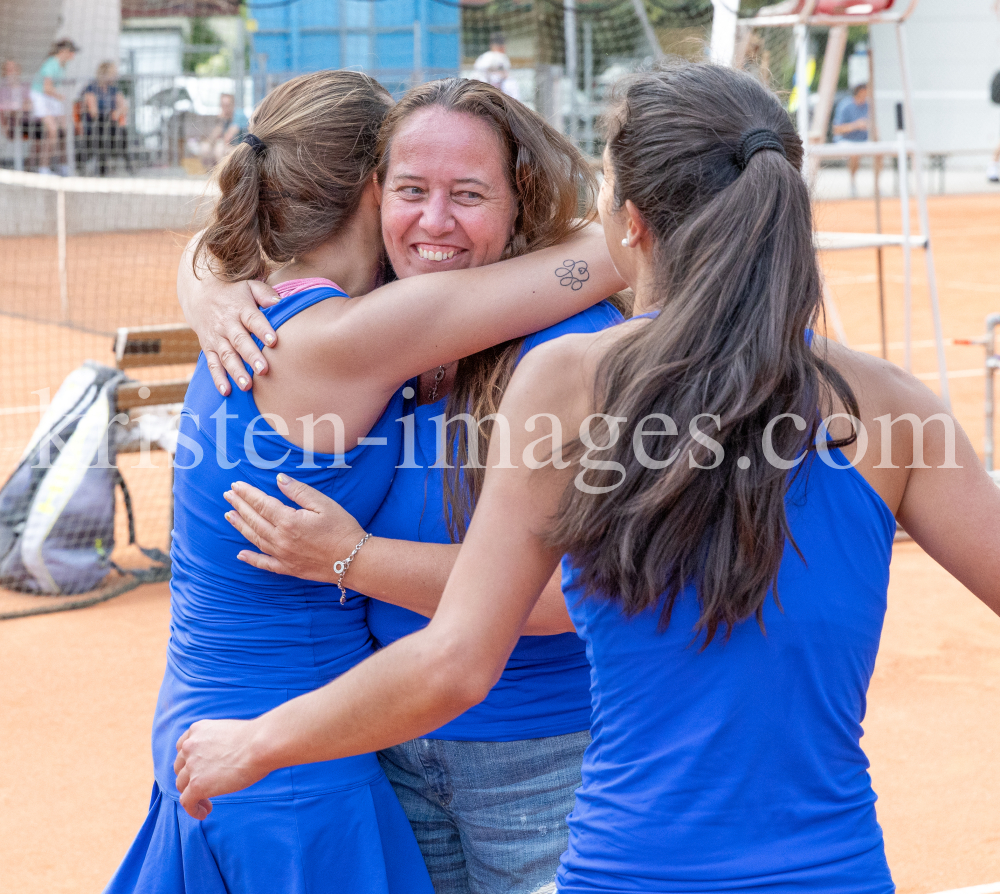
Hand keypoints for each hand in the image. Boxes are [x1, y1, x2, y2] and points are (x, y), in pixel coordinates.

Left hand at [174, 719, 267, 819]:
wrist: (261, 745)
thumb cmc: (256, 738)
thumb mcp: (229, 732)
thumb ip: (218, 743)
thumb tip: (223, 757)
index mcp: (198, 729)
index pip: (182, 747)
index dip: (188, 761)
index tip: (199, 769)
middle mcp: (190, 746)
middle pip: (180, 767)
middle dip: (189, 777)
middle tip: (206, 785)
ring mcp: (191, 766)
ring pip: (182, 785)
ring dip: (192, 794)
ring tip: (207, 803)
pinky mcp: (196, 785)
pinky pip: (186, 802)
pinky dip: (193, 809)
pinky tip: (204, 813)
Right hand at [181, 275, 280, 395]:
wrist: (199, 294)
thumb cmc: (234, 294)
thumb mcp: (249, 287)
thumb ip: (265, 294)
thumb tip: (280, 302)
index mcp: (240, 309)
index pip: (252, 320)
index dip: (263, 330)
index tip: (274, 342)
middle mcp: (227, 324)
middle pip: (239, 341)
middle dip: (251, 356)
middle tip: (264, 370)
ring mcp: (216, 337)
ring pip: (226, 356)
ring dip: (236, 371)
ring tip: (247, 385)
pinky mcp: (208, 347)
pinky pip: (212, 364)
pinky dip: (218, 378)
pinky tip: (226, 391)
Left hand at [224, 473, 365, 582]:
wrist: (354, 560)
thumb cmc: (342, 529)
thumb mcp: (324, 504)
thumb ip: (299, 491)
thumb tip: (279, 480)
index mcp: (289, 521)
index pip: (262, 503)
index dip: (247, 493)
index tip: (236, 485)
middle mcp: (281, 539)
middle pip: (254, 520)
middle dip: (239, 506)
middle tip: (227, 495)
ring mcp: (283, 556)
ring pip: (255, 539)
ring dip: (240, 526)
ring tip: (229, 515)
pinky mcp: (288, 569)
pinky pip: (265, 564)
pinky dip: (251, 559)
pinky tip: (241, 554)